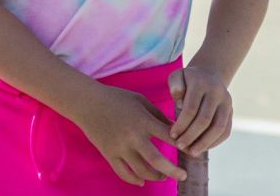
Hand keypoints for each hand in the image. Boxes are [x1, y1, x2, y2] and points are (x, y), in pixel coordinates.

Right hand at [63, 84, 183, 184]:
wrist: (87, 103)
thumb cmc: (116, 98)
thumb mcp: (141, 101)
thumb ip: (158, 115)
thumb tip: (176, 129)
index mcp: (143, 121)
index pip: (169, 136)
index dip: (183, 145)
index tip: (191, 151)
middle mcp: (133, 136)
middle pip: (157, 160)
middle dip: (173, 170)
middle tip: (183, 175)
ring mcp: (120, 148)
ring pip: (141, 170)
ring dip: (155, 176)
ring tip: (164, 176)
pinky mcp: (109, 154)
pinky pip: (123, 173)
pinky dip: (134, 180)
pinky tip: (142, 181)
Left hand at [167, 65, 234, 153]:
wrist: (209, 75)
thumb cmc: (187, 80)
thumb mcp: (177, 76)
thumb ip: (175, 86)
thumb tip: (180, 103)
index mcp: (201, 83)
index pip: (191, 109)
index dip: (181, 124)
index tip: (172, 135)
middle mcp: (217, 92)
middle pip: (205, 120)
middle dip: (191, 136)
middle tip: (180, 146)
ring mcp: (227, 102)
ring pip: (218, 127)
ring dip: (204, 143)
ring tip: (192, 152)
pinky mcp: (231, 112)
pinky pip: (226, 131)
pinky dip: (215, 142)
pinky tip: (202, 148)